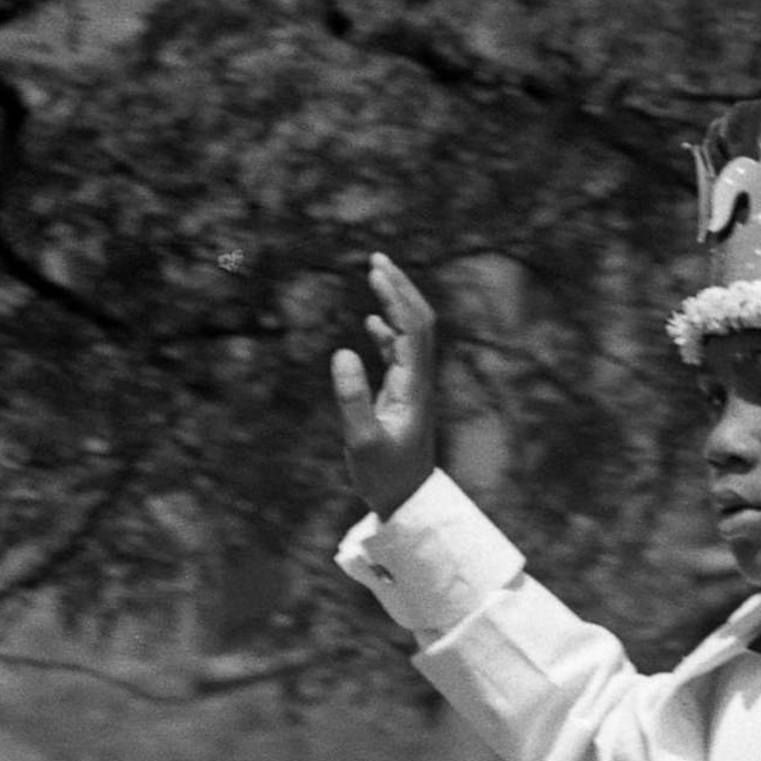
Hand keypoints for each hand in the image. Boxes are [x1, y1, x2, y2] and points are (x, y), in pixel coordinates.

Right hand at [331, 252, 439, 517]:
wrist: (406, 501)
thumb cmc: (385, 476)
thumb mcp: (362, 441)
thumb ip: (351, 399)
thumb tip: (342, 351)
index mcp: (413, 386)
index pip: (412, 329)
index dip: (397, 297)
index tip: (376, 271)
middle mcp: (418, 380)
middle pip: (418, 322)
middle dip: (401, 288)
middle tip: (378, 258)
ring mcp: (412, 387)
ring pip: (408, 334)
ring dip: (394, 304)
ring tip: (375, 275)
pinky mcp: (402, 397)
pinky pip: (398, 355)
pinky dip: (387, 332)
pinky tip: (372, 322)